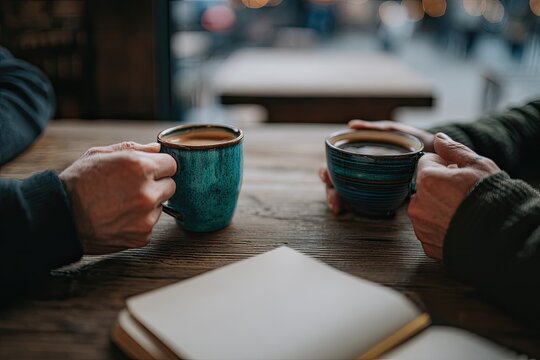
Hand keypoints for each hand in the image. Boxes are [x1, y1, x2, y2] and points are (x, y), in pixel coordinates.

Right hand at [59, 142, 176, 254]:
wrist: (60, 217)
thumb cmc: (78, 182)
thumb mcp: (101, 154)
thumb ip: (134, 148)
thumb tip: (157, 148)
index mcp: (140, 167)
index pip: (172, 165)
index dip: (160, 166)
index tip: (150, 170)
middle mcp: (147, 192)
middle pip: (171, 186)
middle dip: (157, 185)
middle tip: (133, 187)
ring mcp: (146, 217)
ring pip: (161, 206)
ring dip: (149, 204)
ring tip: (121, 203)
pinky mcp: (142, 236)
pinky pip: (150, 224)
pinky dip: (139, 222)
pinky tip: (119, 218)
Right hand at [320, 119, 434, 213]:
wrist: (438, 154)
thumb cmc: (413, 140)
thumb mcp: (394, 131)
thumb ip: (374, 128)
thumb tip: (352, 125)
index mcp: (360, 157)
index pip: (336, 164)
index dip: (326, 170)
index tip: (325, 176)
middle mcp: (360, 172)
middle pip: (337, 182)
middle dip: (330, 191)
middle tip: (333, 198)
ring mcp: (369, 185)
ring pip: (346, 194)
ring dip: (338, 200)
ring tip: (338, 208)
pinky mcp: (381, 196)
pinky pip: (363, 203)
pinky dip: (353, 207)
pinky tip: (349, 211)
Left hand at [408, 133, 500, 259]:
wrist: (502, 235)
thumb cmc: (491, 198)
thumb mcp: (477, 165)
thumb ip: (453, 150)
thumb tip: (439, 138)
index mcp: (426, 180)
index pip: (426, 162)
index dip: (444, 165)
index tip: (459, 173)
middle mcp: (417, 204)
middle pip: (424, 186)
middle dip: (439, 186)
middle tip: (462, 192)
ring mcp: (421, 226)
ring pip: (425, 208)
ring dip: (438, 207)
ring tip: (462, 210)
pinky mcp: (427, 244)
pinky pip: (429, 229)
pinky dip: (440, 227)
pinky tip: (458, 225)